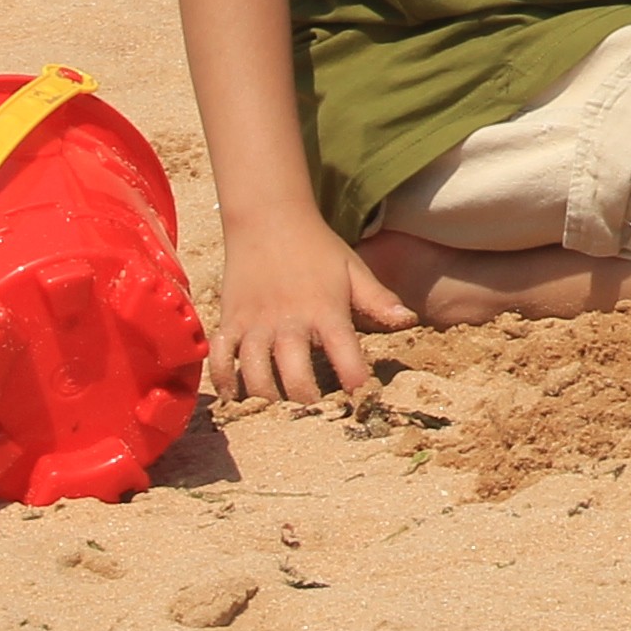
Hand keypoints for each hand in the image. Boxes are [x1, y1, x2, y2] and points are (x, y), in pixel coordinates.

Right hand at [208, 215, 414, 405]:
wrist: (268, 217)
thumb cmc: (317, 247)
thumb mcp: (353, 269)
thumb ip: (378, 300)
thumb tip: (409, 321)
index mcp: (325, 310)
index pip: (345, 354)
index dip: (354, 380)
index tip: (360, 397)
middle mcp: (289, 321)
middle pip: (294, 375)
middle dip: (306, 401)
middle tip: (314, 413)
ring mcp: (254, 323)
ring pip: (255, 373)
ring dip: (266, 396)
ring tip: (279, 409)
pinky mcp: (229, 321)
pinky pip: (221, 358)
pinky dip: (224, 380)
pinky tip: (235, 396)